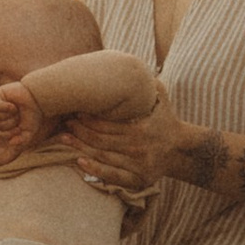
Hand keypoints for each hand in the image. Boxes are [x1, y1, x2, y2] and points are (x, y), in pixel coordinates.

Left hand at [0, 82, 41, 156]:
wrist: (38, 98)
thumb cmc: (33, 114)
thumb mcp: (29, 131)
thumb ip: (22, 140)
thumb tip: (10, 142)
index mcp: (5, 124)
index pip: (0, 133)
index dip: (9, 133)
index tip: (19, 129)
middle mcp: (0, 115)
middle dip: (9, 123)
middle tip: (18, 117)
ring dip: (6, 115)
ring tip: (15, 110)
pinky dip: (3, 107)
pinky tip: (12, 107)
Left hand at [63, 96, 196, 197]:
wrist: (181, 149)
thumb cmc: (166, 120)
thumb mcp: (162, 98)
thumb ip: (149, 83)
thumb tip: (134, 65)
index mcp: (142, 129)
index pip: (109, 124)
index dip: (89, 118)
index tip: (76, 110)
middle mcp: (139, 147)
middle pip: (102, 139)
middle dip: (80, 130)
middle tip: (65, 122)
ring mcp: (138, 165)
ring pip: (103, 155)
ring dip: (80, 147)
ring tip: (63, 138)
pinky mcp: (138, 179)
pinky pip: (113, 175)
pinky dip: (95, 169)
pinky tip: (79, 161)